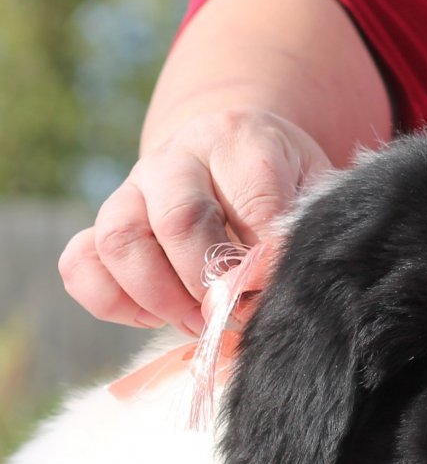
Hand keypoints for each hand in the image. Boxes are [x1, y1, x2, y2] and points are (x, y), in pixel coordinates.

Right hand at [59, 109, 331, 334]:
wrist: (233, 155)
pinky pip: (81, 264)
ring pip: (119, 240)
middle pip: (179, 220)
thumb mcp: (309, 190)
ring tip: (197, 322)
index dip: (266, 257)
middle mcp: (177, 159)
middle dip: (211, 284)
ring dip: (160, 297)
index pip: (253, 199)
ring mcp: (132, 189)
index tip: (275, 290)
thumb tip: (282, 285)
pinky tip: (155, 316)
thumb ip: (301, 229)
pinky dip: (112, 302)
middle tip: (233, 315)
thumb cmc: (281, 184)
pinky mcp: (106, 222)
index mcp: (239, 141)